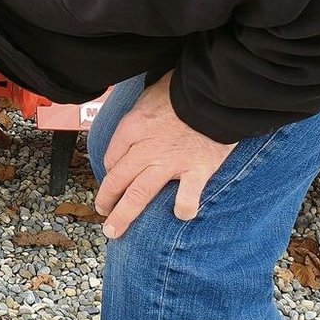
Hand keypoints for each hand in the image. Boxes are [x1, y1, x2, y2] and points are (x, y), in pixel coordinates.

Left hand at [94, 72, 235, 239]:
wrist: (216, 91)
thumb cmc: (183, 88)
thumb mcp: (150, 93)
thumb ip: (139, 113)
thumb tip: (133, 129)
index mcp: (133, 127)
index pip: (112, 157)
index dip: (110, 171)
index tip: (112, 179)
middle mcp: (146, 148)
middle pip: (117, 180)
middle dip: (106, 200)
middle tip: (103, 213)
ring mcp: (171, 161)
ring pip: (139, 194)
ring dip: (123, 215)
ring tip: (115, 231)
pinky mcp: (198, 169)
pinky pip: (187, 196)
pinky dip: (183, 208)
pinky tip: (182, 215)